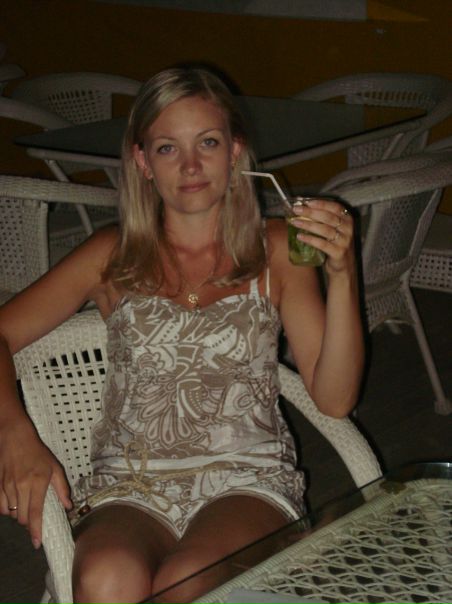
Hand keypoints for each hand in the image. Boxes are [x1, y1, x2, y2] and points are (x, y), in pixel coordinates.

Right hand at [0, 416, 71, 548]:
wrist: (15, 438)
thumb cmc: (37, 452)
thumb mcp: (54, 467)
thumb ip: (62, 488)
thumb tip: (68, 506)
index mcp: (38, 482)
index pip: (35, 513)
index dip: (36, 530)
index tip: (37, 543)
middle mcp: (21, 486)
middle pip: (22, 517)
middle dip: (28, 523)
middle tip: (35, 518)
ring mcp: (7, 486)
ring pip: (11, 513)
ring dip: (19, 515)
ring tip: (26, 505)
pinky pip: (1, 507)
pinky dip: (7, 509)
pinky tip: (14, 502)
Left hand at [290, 197, 354, 274]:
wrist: (343, 265)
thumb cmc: (334, 243)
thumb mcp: (332, 228)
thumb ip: (321, 218)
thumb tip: (301, 208)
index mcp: (347, 218)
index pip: (335, 207)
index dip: (321, 203)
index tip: (306, 202)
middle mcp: (348, 228)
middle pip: (328, 217)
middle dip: (310, 212)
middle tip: (296, 210)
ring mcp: (344, 241)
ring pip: (325, 230)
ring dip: (308, 224)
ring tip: (295, 222)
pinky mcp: (339, 253)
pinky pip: (322, 244)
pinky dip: (310, 239)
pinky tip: (300, 236)